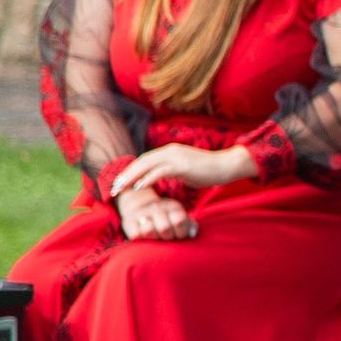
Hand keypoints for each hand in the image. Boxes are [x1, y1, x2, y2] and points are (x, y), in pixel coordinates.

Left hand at [108, 142, 256, 199]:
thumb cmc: (210, 170)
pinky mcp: (182, 166)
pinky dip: (147, 179)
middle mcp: (169, 151)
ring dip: (131, 177)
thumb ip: (172, 171)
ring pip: (147, 165)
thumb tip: (162, 177)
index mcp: (169, 151)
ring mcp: (175, 157)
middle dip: (125, 174)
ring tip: (121, 189)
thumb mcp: (187, 169)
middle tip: (114, 188)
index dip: (130, 171)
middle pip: (141, 161)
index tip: (119, 183)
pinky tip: (139, 187)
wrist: (227, 165)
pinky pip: (160, 172)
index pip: (144, 160)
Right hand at [113, 181, 195, 241]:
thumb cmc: (168, 220)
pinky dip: (142, 240)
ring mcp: (142, 213)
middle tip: (167, 238)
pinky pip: (135, 235)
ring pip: (148, 231)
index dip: (181, 233)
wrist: (143, 207)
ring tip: (157, 237)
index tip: (179, 236)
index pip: (179, 221)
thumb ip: (190, 226)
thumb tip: (192, 234)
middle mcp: (157, 207)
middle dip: (168, 237)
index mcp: (173, 207)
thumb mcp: (180, 219)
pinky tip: (146, 238)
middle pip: (164, 228)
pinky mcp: (129, 221)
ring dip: (154, 239)